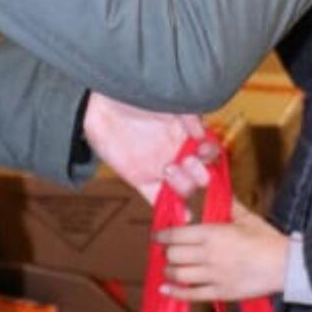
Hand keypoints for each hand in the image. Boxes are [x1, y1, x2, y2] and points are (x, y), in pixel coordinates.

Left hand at [82, 95, 214, 203]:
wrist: (101, 102)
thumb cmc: (135, 94)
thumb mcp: (166, 100)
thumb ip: (186, 115)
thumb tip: (201, 133)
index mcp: (185, 136)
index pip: (207, 152)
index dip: (210, 154)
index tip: (204, 150)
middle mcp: (176, 154)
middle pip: (198, 174)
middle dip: (198, 173)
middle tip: (188, 163)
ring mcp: (160, 169)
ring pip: (182, 188)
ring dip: (183, 185)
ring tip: (169, 170)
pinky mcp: (141, 179)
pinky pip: (158, 198)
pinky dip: (171, 210)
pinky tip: (183, 216)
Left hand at [156, 198, 289, 300]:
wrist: (287, 265)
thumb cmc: (268, 239)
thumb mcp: (247, 218)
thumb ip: (228, 205)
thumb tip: (217, 189)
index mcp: (213, 233)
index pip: (176, 234)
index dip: (163, 235)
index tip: (159, 235)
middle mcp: (209, 255)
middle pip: (173, 255)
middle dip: (167, 253)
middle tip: (168, 252)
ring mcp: (213, 276)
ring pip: (179, 275)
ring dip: (170, 271)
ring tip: (169, 269)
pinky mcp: (220, 293)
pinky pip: (191, 295)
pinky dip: (175, 293)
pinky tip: (166, 290)